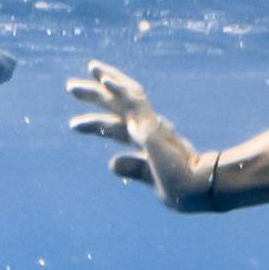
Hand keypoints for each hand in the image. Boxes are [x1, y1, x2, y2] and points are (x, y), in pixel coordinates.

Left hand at [64, 63, 210, 211]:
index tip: (75, 124)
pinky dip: (119, 89)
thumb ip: (134, 168)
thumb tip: (110, 163)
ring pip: (120, 99)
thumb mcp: (151, 178)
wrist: (197, 188)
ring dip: (97, 91)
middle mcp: (147, 128)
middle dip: (94, 96)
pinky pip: (134, 101)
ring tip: (71, 86)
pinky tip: (103, 80)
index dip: (98, 120)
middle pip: (116, 107)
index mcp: (148, 141)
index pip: (118, 125)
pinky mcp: (152, 125)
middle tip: (70, 86)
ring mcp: (149, 125)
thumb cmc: (181, 188)